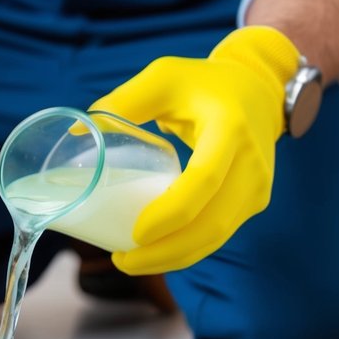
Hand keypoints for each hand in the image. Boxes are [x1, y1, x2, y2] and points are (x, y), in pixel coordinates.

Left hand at [90, 26, 300, 273]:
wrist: (260, 89)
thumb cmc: (203, 82)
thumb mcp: (164, 77)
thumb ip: (123, 101)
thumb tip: (77, 135)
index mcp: (229, 128)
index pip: (203, 180)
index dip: (170, 214)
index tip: (135, 234)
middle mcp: (250, 162)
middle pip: (212, 223)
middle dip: (166, 252)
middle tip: (122, 261)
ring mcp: (257, 186)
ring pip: (217, 237)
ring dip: (174, 258)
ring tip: (131, 262)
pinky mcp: (254, 201)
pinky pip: (220, 234)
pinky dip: (188, 250)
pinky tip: (156, 254)